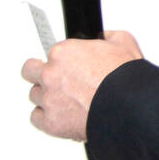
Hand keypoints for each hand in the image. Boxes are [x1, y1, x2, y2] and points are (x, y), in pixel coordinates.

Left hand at [22, 30, 142, 141]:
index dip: (62, 58)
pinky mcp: (50, 122)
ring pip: (34, 95)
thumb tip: (104, 37)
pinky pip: (36, 118)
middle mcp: (50, 74)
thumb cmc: (125, 79)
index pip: (51, 52)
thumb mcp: (123, 42)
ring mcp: (48, 99)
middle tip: (55, 78)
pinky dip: (46, 117)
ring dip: (46, 96)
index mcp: (63, 53)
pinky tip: (60, 114)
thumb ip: (107, 37)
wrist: (128, 108)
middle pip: (29, 70)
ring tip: (65, 99)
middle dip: (40, 72)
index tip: (69, 64)